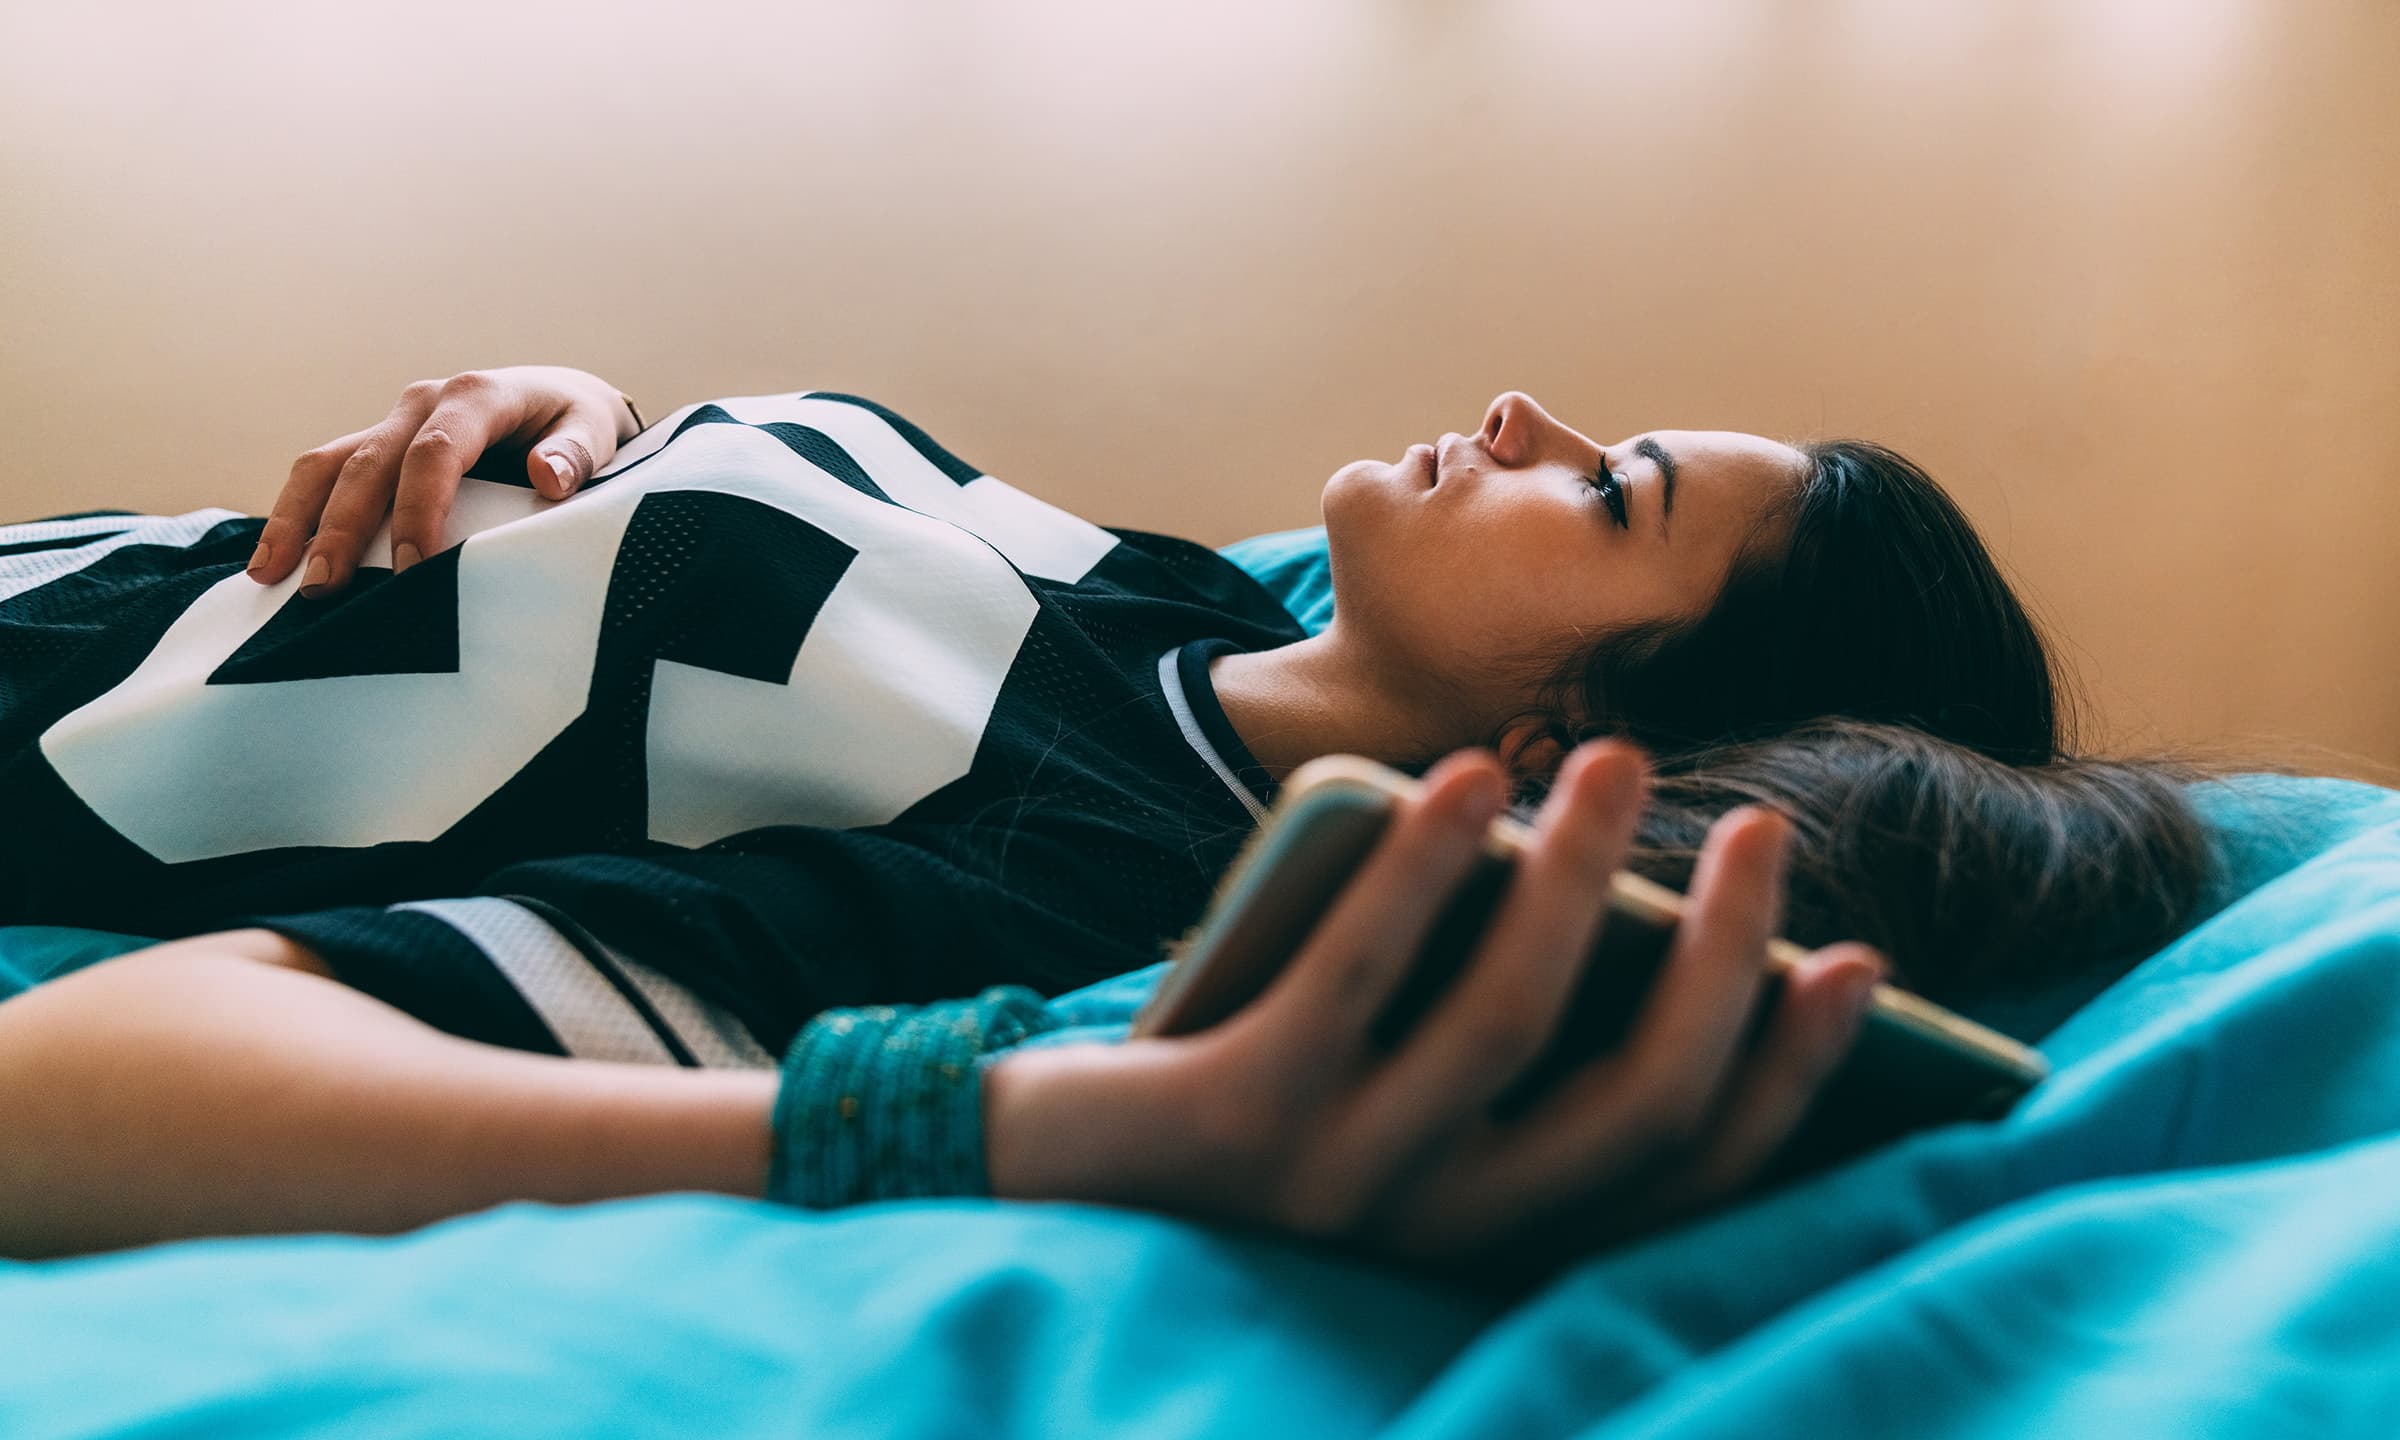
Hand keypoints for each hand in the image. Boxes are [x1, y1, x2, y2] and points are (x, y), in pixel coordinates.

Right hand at [247, 365, 643, 597]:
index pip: (436, 452)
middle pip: (368, 462)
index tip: (415, 568)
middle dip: (342, 526)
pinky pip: (326, 474)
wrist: (559, 400)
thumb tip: (549, 475)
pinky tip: (274, 561)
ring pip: (329, 463)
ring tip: (268, 575)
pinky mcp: (377, 445)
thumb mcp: (595, 430)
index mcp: (477, 395)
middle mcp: (424, 402)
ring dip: (298, 518)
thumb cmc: (578, 423)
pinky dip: (298, 514)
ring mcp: (393, 422)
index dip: (419, 509)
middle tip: (323, 587)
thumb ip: (577, 453)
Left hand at [981, 740, 1882, 1274]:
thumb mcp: (1401, 1092)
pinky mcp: (1242, 1117)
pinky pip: (1355, 979)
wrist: (1051, 1170)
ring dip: (1580, 878)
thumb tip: (1631, 905)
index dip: (1788, 1072)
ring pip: (1507, 1022)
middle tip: (1765, 830)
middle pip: (1633, 1099)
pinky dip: (1420, 871)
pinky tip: (1460, 783)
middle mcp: (1442, 1230)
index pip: (1686, 1171)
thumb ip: (1505, 1039)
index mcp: (1499, 1234)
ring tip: (1616, 762)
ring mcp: (1342, 1181)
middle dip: (1721, 959)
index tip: (1859, 960)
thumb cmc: (1261, 1103)